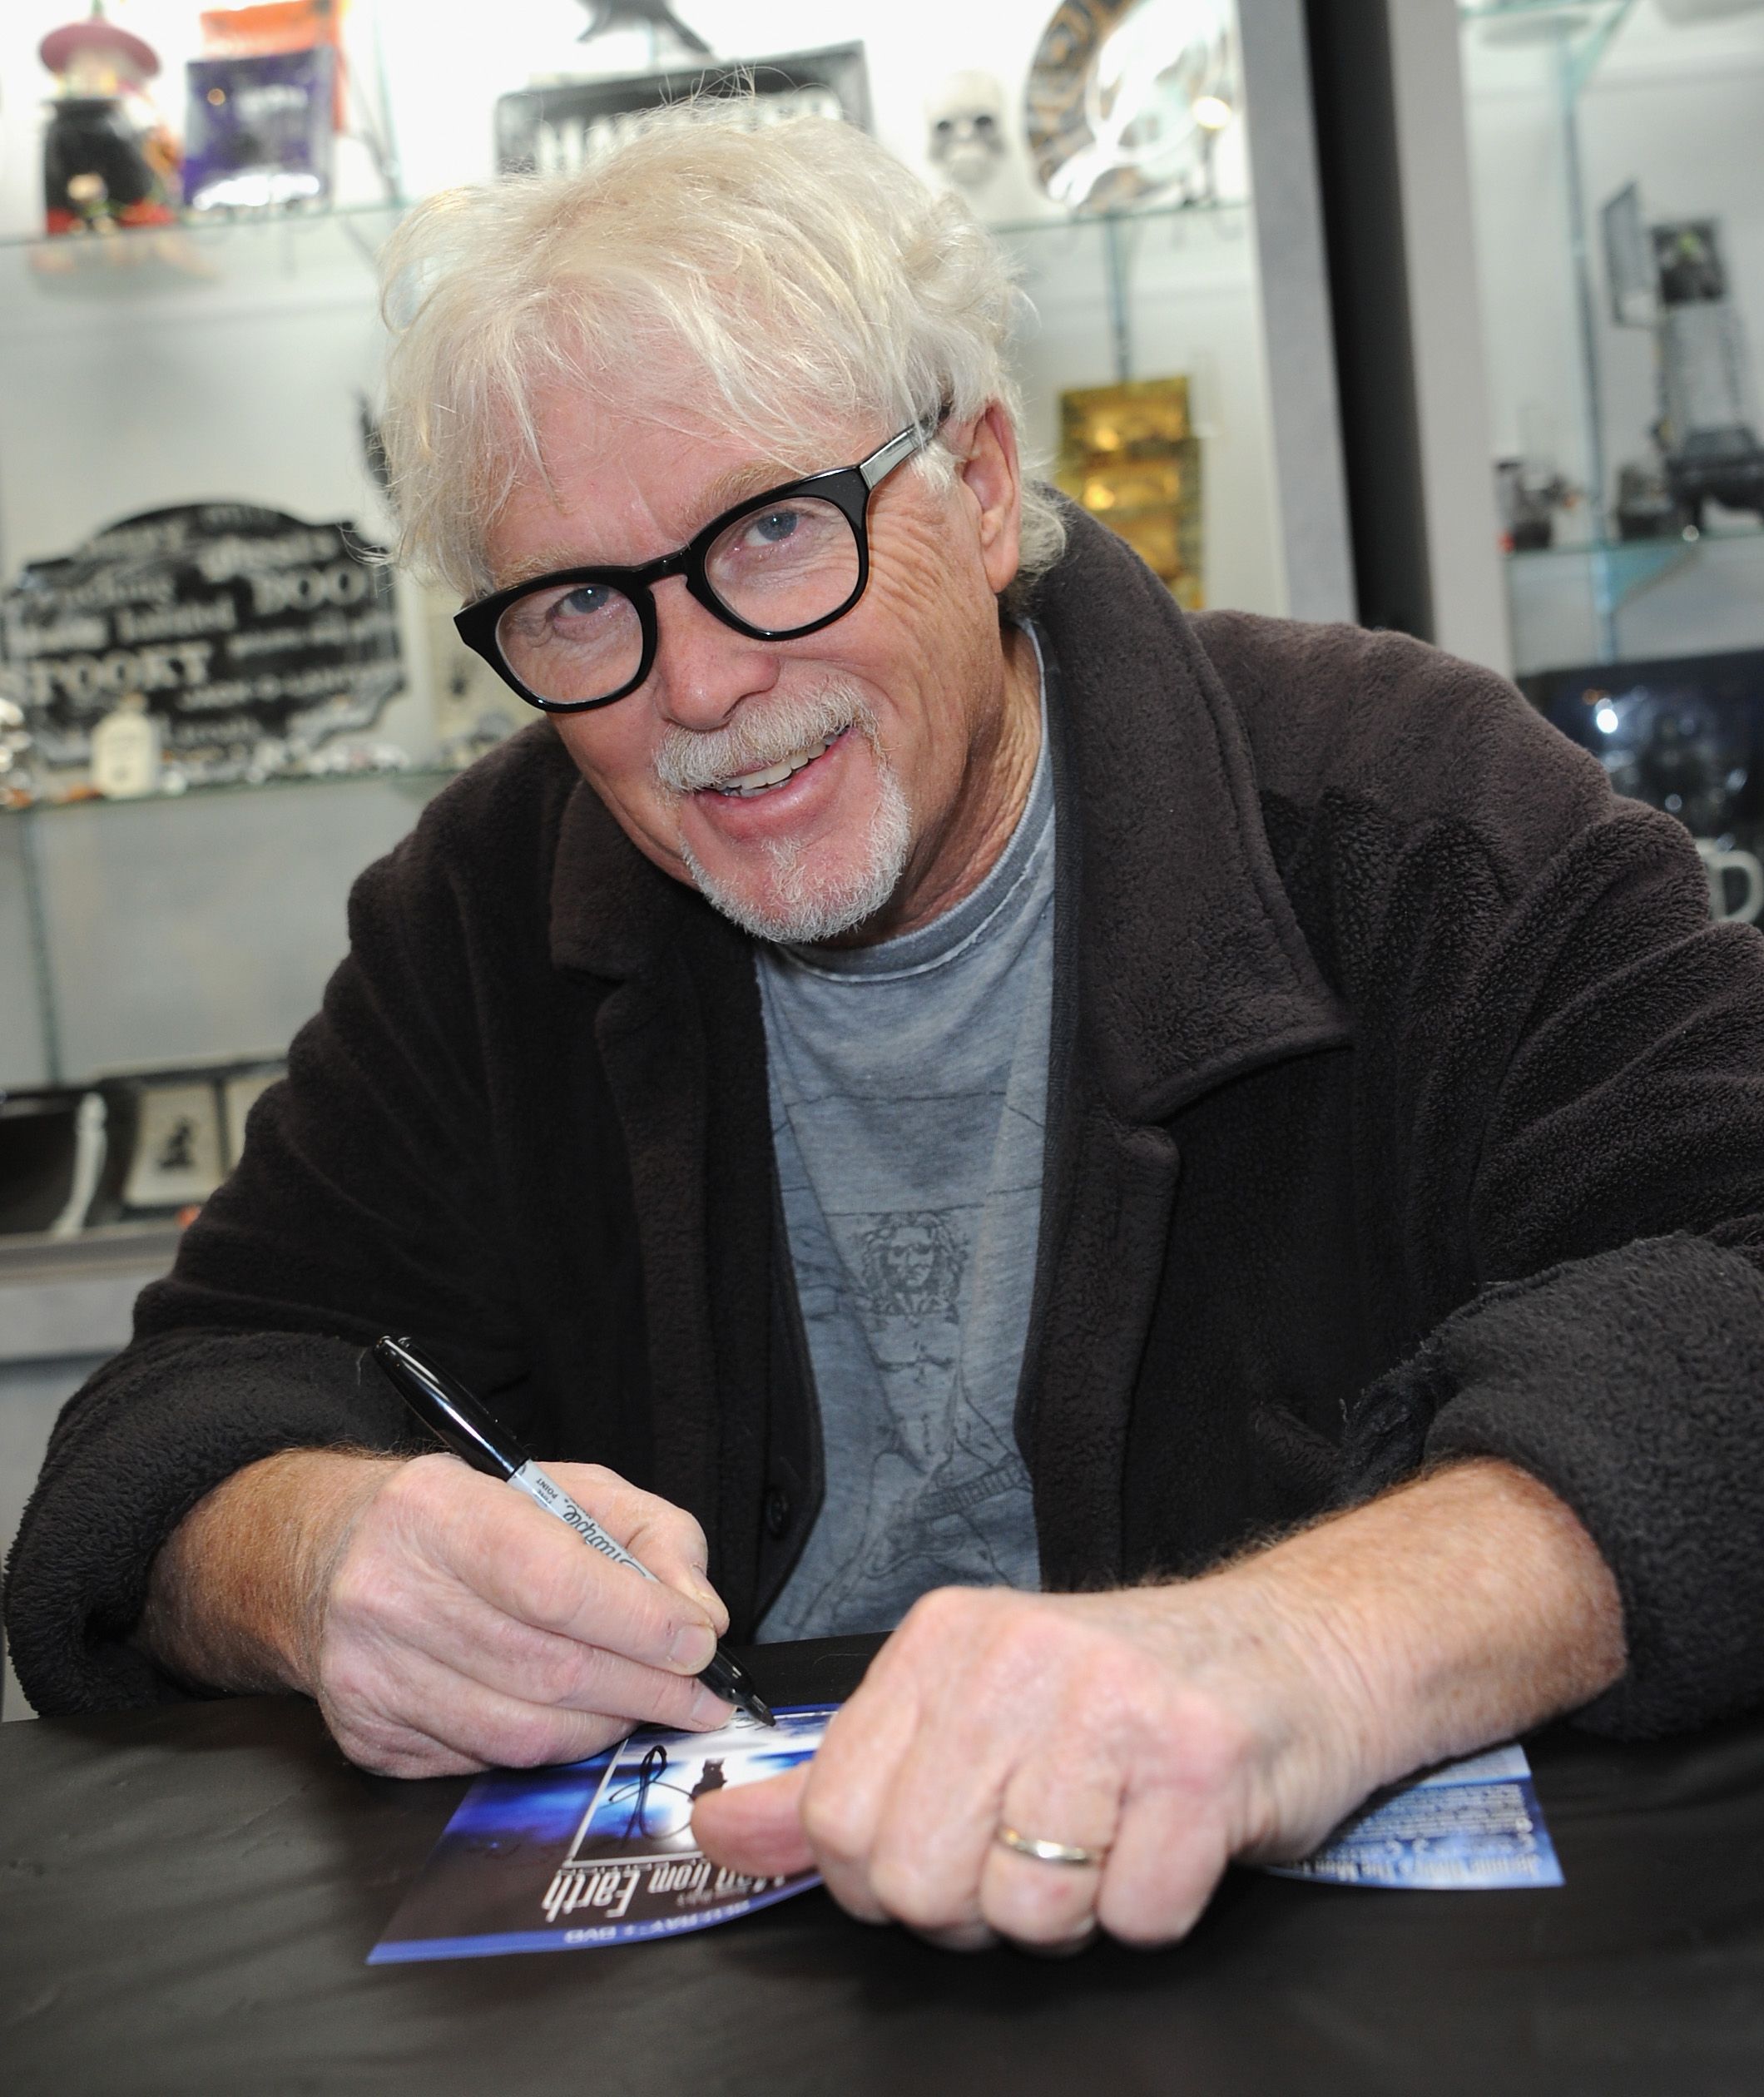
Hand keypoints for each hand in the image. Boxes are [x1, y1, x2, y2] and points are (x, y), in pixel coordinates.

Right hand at [141, 1449, 732, 1776]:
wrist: (324, 1554)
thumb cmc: (462, 1517)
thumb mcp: (565, 1487)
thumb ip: (650, 1535)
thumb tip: (700, 1614)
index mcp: (434, 1511)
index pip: (553, 1582)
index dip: (639, 1622)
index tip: (699, 1643)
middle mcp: (388, 1595)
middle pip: (549, 1668)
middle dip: (647, 1689)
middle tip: (701, 1696)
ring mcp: (370, 1676)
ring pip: (524, 1732)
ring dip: (607, 1725)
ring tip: (646, 1705)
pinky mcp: (369, 1737)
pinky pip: (487, 1761)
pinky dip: (549, 1746)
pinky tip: (573, 1716)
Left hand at [693, 1578, 1372, 1951]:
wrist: (1295, 1649)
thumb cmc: (1123, 1695)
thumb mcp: (963, 1714)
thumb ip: (835, 1784)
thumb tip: (714, 1838)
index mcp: (940, 1641)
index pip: (837, 1819)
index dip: (886, 1876)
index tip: (951, 1845)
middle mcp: (1015, 1656)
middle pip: (920, 1881)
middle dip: (979, 1905)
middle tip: (1041, 1847)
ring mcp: (1112, 1703)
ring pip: (1028, 1914)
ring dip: (1076, 1908)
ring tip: (1112, 1832)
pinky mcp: (1202, 1760)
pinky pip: (1137, 1918)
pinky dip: (1156, 1905)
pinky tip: (1173, 1834)